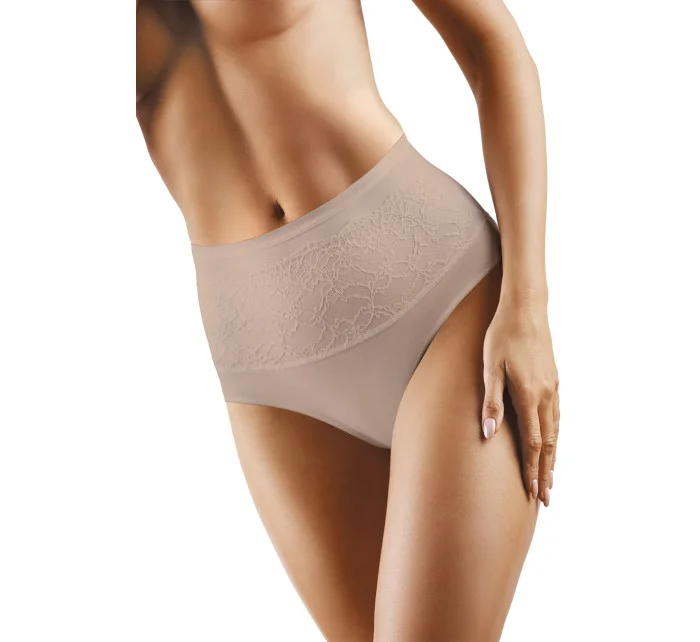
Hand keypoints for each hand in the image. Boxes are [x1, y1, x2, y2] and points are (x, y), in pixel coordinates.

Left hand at [481, 297, 559, 505]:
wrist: (526, 310)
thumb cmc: (502, 336)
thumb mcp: (489, 367)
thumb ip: (491, 402)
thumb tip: (489, 434)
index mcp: (529, 395)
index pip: (533, 444)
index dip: (532, 470)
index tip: (533, 492)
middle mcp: (546, 396)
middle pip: (549, 444)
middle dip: (546, 472)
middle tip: (546, 498)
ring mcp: (554, 388)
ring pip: (556, 432)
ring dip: (553, 458)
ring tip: (551, 478)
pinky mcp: (555, 380)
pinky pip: (558, 417)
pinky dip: (557, 437)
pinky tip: (553, 442)